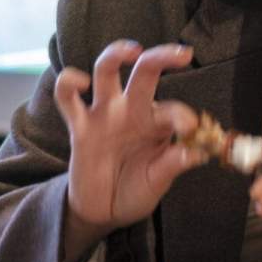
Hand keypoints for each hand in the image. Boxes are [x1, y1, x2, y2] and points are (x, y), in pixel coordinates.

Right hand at [53, 41, 202, 261]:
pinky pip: (67, 97)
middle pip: (145, 72)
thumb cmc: (135, 191)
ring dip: (116, 54)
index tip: (191, 127)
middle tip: (182, 54)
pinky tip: (80, 82)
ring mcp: (103, 114)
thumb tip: (195, 152)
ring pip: (106, 71)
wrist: (103, 211)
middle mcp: (132, 111)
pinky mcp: (78, 125)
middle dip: (162, 57)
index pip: (172, 110)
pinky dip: (68, 83)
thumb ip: (171, 166)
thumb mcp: (156, 183)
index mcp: (157, 124)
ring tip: (132, 50)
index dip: (182, 115)